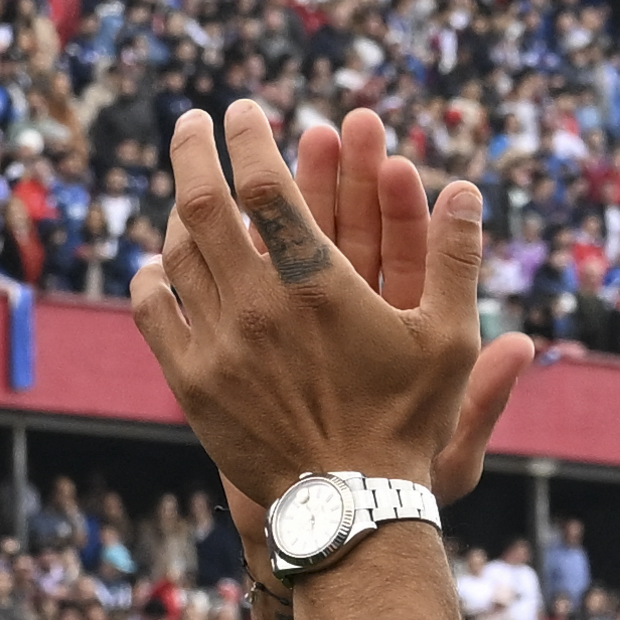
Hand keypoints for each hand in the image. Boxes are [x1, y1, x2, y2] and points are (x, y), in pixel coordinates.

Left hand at [131, 99, 529, 508]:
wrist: (351, 507)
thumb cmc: (408, 423)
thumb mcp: (450, 341)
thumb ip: (456, 260)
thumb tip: (468, 191)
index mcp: (316, 284)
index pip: (264, 181)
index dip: (247, 135)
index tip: (241, 111)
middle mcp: (256, 305)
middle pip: (202, 202)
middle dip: (191, 151)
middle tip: (190, 125)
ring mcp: (217, 343)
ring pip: (176, 252)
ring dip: (175, 210)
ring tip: (184, 192)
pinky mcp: (191, 382)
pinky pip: (154, 312)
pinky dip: (150, 278)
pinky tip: (157, 267)